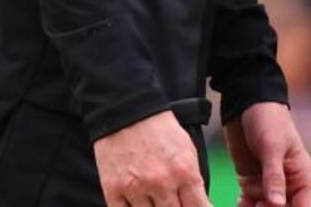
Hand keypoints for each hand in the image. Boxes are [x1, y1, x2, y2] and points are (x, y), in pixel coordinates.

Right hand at [93, 109, 208, 206]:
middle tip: (173, 202)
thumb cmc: (160, 131)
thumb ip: (192, 180)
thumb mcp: (187, 151)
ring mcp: (136, 188)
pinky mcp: (113, 190)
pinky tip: (138, 205)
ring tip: (156, 202)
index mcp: (183, 171)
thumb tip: (197, 204)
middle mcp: (161, 183)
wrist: (128, 112)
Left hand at [224, 101, 310, 206]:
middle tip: (256, 206)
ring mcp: (267, 186)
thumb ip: (275, 177)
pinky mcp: (250, 183)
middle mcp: (287, 185)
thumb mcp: (272, 147)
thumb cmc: (269, 119)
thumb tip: (278, 205)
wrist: (246, 104)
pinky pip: (247, 206)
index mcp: (301, 177)